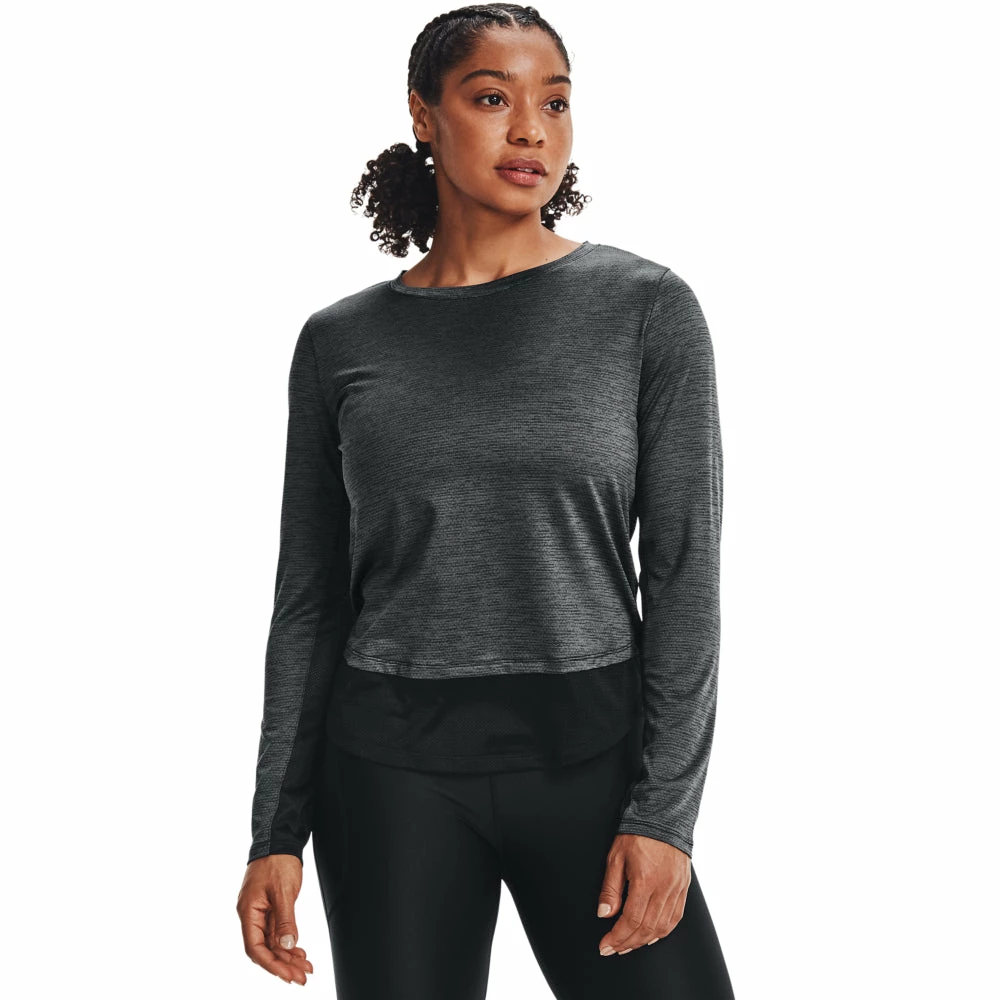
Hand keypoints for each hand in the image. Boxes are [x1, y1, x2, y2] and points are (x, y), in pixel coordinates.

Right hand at [237, 854, 313, 984]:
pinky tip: (300, 952)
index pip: (255, 947)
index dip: (271, 964)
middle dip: (283, 964)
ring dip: (288, 956)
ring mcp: (261, 913)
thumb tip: (286, 946)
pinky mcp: (271, 909)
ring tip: (305, 967)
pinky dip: (289, 943)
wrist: (279, 840)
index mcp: (248, 912)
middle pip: (264, 949)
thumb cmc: (277, 861)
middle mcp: (252, 915)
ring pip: (272, 942)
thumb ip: (284, 920)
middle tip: (302, 976)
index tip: (288, 975)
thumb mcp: (283, 891)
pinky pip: (277, 932)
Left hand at [595, 833, 690, 954]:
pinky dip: (663, 931)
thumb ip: (610, 888)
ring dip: (644, 941)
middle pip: (646, 929)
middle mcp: (664, 888)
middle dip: (628, 943)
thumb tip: (604, 913)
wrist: (663, 816)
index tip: (605, 946)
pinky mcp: (683, 888)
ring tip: (628, 945)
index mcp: (645, 881)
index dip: (617, 937)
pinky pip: (676, 917)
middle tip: (613, 949)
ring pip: (662, 927)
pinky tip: (652, 935)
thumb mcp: (615, 857)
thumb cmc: (637, 834)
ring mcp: (676, 889)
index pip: (631, 920)